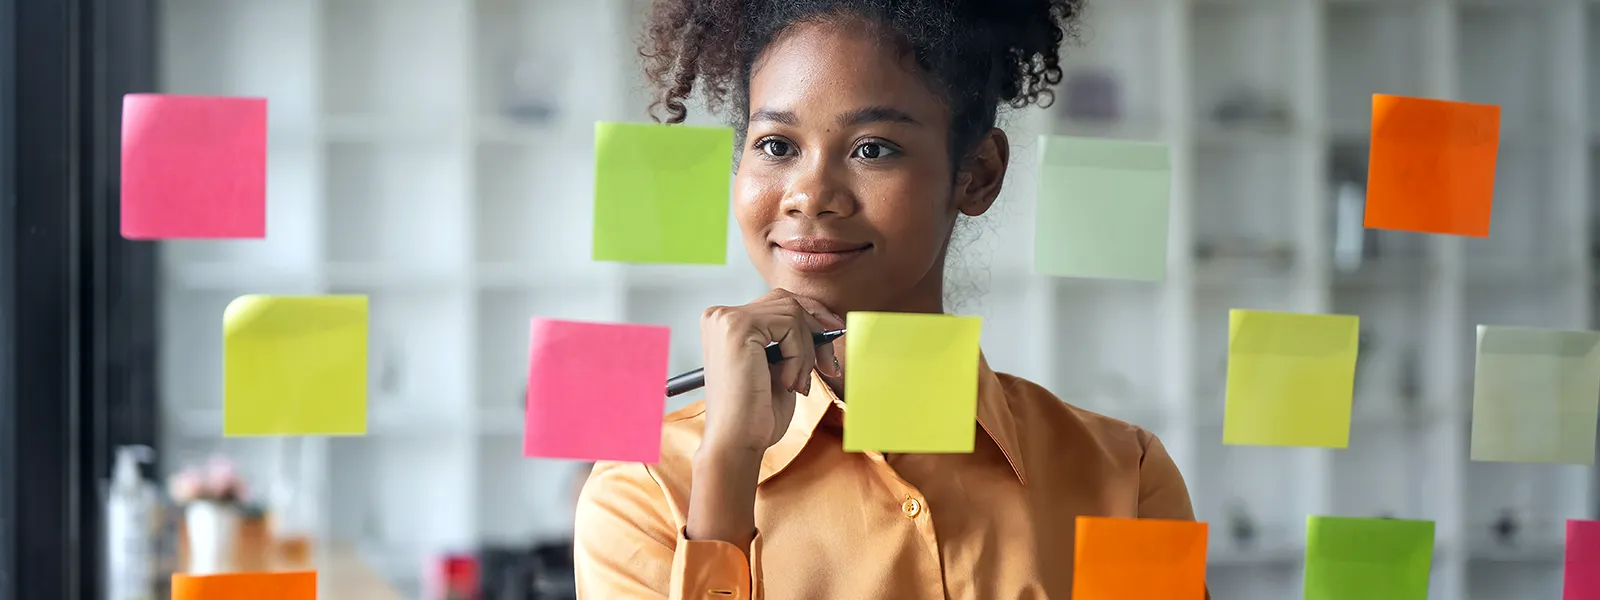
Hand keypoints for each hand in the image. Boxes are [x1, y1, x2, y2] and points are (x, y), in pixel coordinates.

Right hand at [698, 288, 844, 454]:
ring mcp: (726, 319)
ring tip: (798, 384)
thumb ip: (790, 339)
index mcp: (725, 323)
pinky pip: (790, 325)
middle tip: (828, 364)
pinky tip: (788, 383)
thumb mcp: (778, 366)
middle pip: (787, 301)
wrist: (736, 443)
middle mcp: (720, 315)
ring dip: (806, 352)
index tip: (832, 338)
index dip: (811, 319)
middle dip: (816, 331)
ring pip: (792, 313)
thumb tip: (826, 321)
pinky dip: (799, 355)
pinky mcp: (738, 327)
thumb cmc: (755, 413)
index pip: (778, 303)